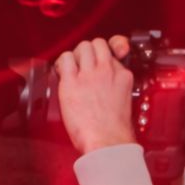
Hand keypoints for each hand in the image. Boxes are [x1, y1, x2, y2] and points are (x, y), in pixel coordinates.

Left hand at [55, 36, 135, 154]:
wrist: (107, 141)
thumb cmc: (113, 131)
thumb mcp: (123, 101)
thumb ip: (115, 86)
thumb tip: (103, 84)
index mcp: (122, 76)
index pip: (113, 52)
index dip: (102, 57)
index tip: (97, 65)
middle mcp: (107, 71)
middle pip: (97, 43)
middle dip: (87, 51)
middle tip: (81, 65)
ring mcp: (90, 75)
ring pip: (82, 47)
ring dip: (75, 55)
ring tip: (71, 69)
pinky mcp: (72, 82)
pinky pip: (64, 58)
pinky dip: (61, 63)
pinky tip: (61, 73)